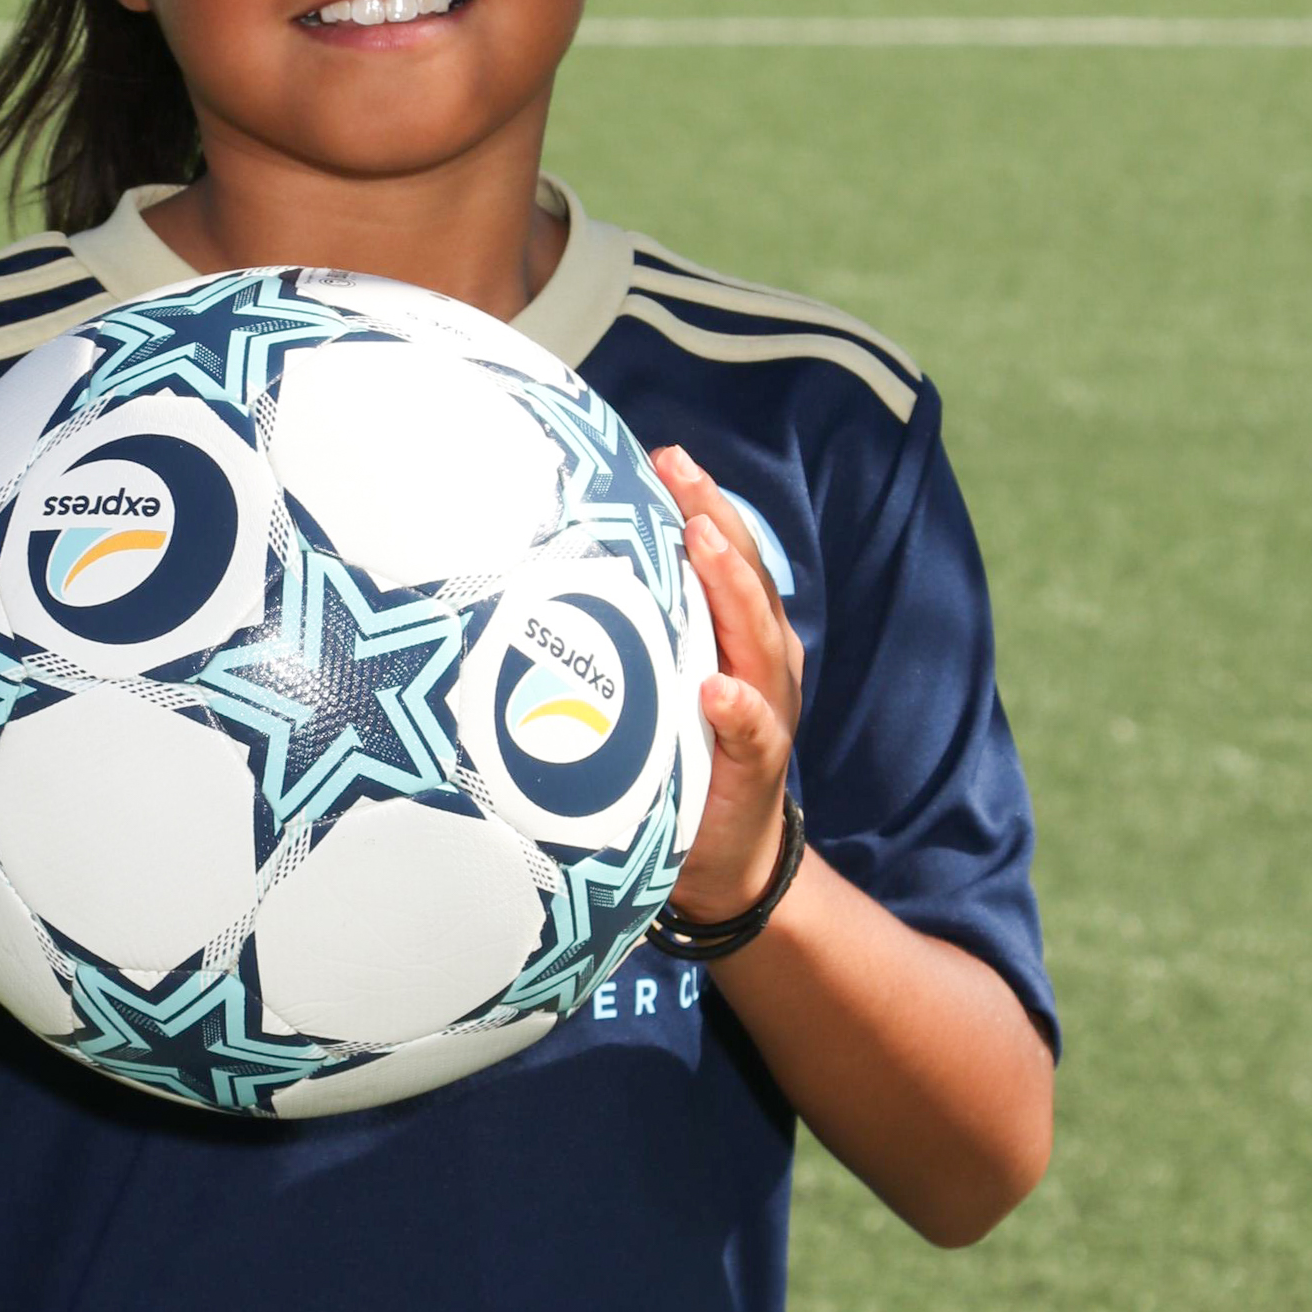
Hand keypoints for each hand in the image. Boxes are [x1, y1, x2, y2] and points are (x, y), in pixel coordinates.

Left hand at [650, 446, 803, 925]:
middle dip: (715, 520)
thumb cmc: (681, 756)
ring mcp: (765, 708)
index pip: (724, 552)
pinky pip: (752, 730)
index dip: (701, 501)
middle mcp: (758, 658)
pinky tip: (716, 692)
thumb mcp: (656, 684)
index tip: (663, 456)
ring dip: (731, 587)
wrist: (724, 855)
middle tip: (681, 474)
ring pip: (758, 636)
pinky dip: (737, 709)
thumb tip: (546, 581)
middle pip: (746, 575)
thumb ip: (630, 636)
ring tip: (702, 543)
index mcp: (735, 632)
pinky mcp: (756, 765)